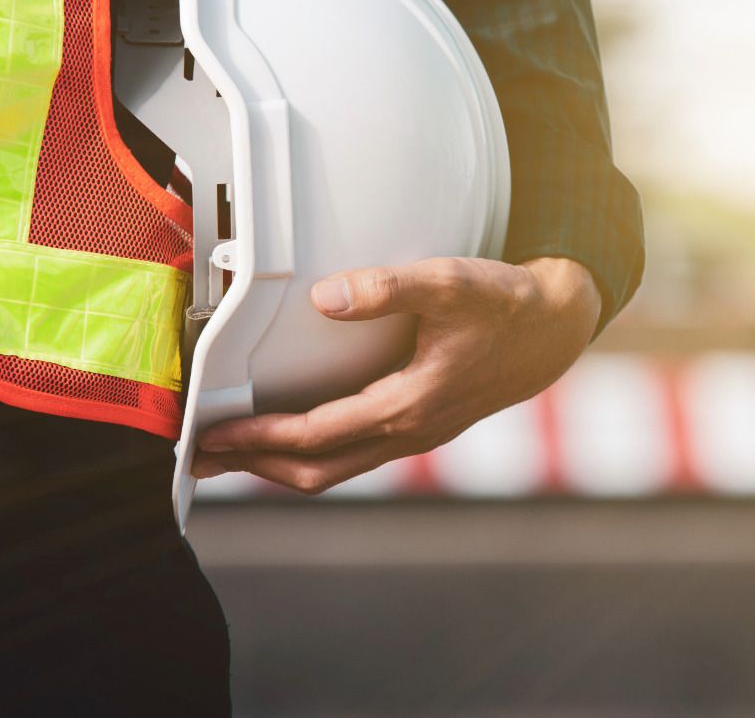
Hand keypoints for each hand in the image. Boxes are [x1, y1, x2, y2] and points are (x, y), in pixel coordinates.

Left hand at [192, 256, 601, 493]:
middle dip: (255, 467)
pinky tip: (295, 437)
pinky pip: (355, 455)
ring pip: (336, 468)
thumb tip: (324, 298)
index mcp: (410, 405)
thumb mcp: (450, 283)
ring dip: (281, 466)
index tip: (213, 434)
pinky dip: (314, 455)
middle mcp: (410, 431)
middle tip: (201, 458)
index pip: (316, 434)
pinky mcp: (421, 426)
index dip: (259, 438)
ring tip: (235, 455)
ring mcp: (416, 435)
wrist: (553, 332)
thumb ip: (386, 288)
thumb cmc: (505, 307)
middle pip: (317, 470)